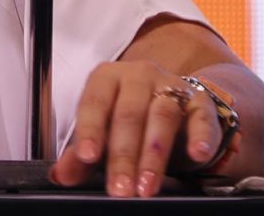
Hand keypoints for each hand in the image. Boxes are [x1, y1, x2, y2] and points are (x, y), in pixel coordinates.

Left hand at [49, 60, 221, 197]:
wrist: (173, 102)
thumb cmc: (129, 117)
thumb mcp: (103, 132)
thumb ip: (82, 153)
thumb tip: (62, 174)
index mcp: (107, 78)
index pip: (94, 102)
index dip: (90, 130)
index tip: (87, 156)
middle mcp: (138, 76)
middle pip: (128, 114)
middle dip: (123, 156)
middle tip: (119, 188)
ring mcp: (171, 85)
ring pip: (162, 116)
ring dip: (154, 155)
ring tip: (146, 185)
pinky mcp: (200, 102)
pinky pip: (201, 118)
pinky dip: (200, 137)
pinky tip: (197, 154)